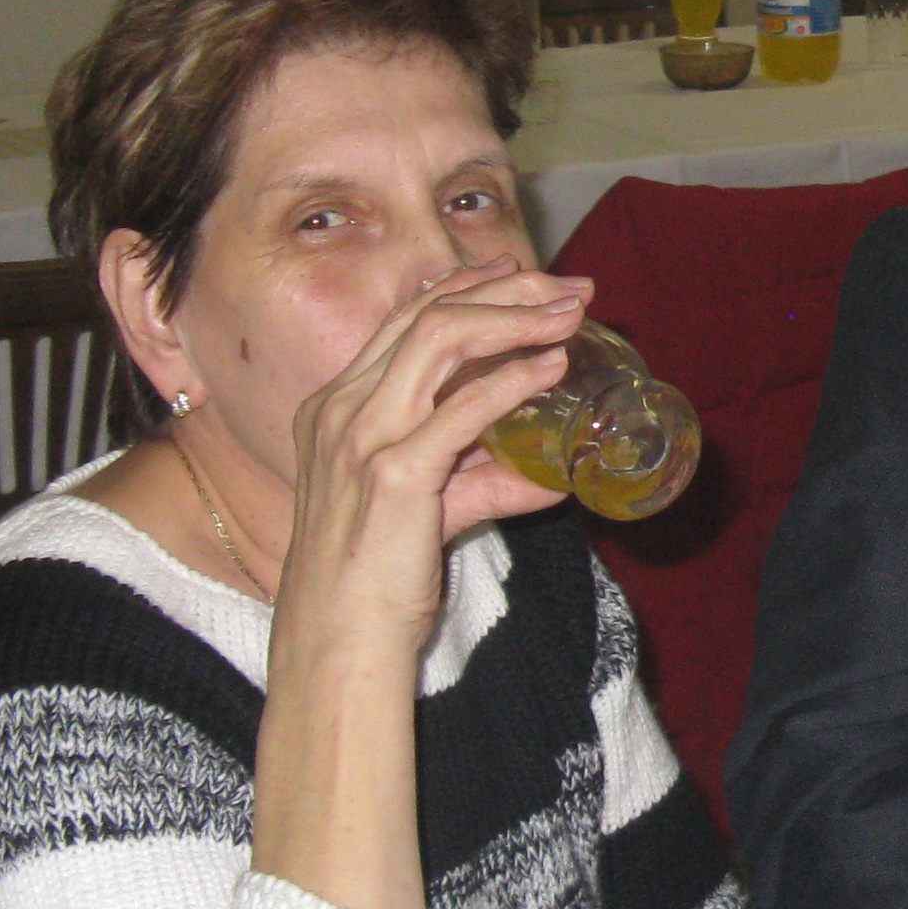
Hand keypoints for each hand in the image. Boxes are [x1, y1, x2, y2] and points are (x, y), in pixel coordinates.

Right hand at [276, 259, 592, 654]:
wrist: (338, 636)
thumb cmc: (375, 577)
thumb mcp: (431, 511)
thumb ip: (485, 485)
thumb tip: (551, 477)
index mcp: (338, 407)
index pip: (405, 321)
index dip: (467, 286)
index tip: (521, 271)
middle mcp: (343, 408)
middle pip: (429, 316)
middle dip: (505, 289)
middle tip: (567, 287)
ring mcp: (363, 436)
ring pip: (441, 339)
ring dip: (515, 318)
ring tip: (569, 315)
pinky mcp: (395, 473)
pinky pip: (461, 409)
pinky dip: (513, 379)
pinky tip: (553, 367)